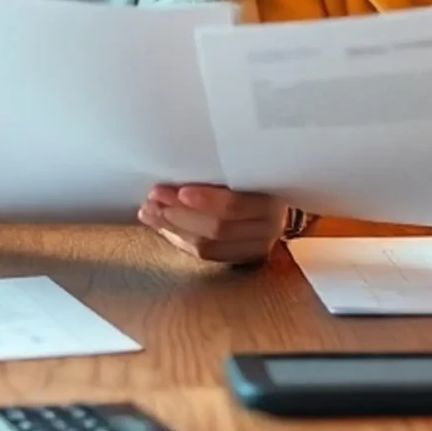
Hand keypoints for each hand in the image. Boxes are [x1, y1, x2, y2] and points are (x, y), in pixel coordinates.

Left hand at [139, 184, 282, 264]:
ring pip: (208, 246)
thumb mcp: (249, 171)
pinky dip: (179, 239)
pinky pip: (204, 255)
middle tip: (154, 197)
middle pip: (218, 229)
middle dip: (180, 213)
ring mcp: (254, 249)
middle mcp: (267, 229)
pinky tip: (160, 225)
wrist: (282, 206)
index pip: (236, 206)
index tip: (180, 191)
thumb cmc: (260, 180)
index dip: (206, 200)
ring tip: (149, 211)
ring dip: (173, 227)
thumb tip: (180, 171)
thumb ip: (221, 173)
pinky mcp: (239, 260)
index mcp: (271, 201)